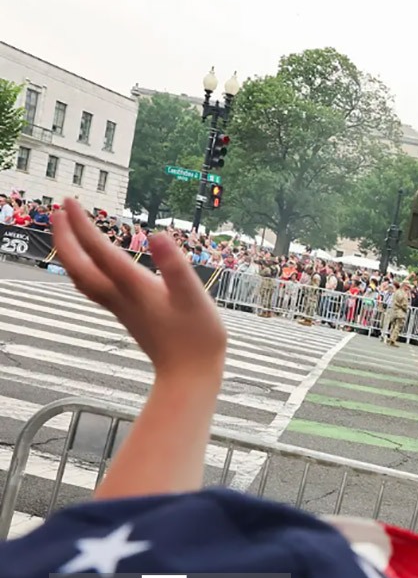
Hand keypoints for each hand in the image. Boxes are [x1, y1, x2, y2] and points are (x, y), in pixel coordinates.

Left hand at [51, 199, 226, 380]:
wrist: (190, 376)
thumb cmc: (197, 339)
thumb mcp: (194, 297)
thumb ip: (175, 266)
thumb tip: (159, 236)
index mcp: (132, 286)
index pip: (98, 249)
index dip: (82, 224)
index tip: (69, 201)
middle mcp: (119, 295)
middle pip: (78, 265)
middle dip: (65, 236)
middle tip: (60, 211)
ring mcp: (120, 307)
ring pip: (81, 278)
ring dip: (70, 253)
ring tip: (68, 233)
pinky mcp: (127, 315)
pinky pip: (93, 288)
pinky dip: (84, 271)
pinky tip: (92, 268)